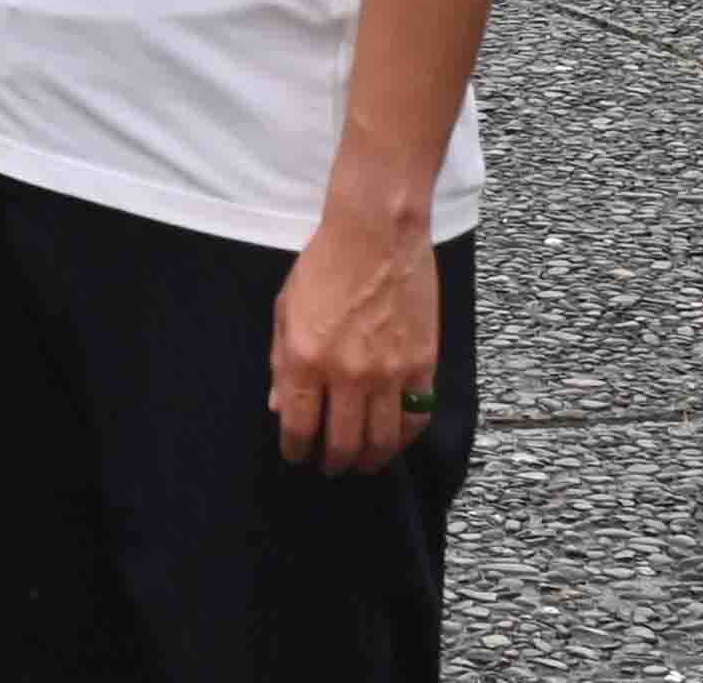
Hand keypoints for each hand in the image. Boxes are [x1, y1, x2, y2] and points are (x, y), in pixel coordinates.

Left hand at [269, 208, 439, 473]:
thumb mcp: (285, 309)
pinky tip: (395, 440)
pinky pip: (417, 417)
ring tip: (363, 463)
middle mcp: (348, 373)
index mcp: (305, 357)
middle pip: (343, 441)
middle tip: (330, 467)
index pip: (300, 425)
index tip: (296, 456)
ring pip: (383, 439)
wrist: (377, 234)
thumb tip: (279, 407)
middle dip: (333, 462)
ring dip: (371, 459)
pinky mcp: (423, 365)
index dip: (296, 449)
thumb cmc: (323, 265)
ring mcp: (390, 372)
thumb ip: (280, 362)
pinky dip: (405, 437)